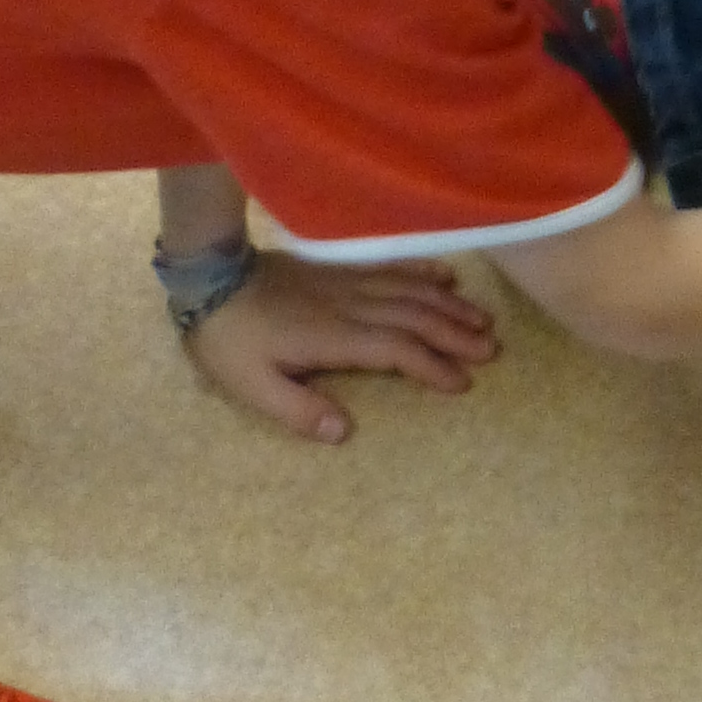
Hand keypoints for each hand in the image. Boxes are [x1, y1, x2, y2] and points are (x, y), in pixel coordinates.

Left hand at [180, 254, 501, 445]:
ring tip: (483, 320)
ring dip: (448, 306)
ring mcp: (346, 284)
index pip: (394, 349)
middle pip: (413, 317)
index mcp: (333, 338)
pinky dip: (421, 272)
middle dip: (455, 334)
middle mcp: (349, 306)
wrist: (209, 280)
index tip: (462, 383)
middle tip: (492, 350)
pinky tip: (446, 277)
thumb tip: (346, 432)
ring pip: (408, 291)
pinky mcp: (339, 271)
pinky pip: (389, 268)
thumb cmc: (230, 341)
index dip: (431, 365)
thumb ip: (299, 411)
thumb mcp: (252, 387)